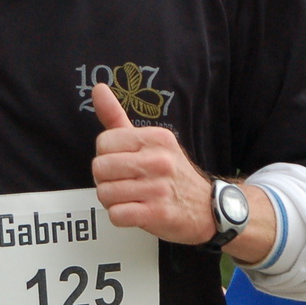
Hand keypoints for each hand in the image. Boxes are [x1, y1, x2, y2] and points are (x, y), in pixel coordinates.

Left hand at [89, 83, 215, 244]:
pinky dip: (120, 216)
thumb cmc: (172, 173)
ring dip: (112, 200)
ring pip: (105, 193)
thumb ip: (118, 117)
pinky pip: (116, 214)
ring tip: (130, 197)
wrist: (208, 208)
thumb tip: (97, 88)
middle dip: (105, 179)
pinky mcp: (157, 214)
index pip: (104, 142)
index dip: (106, 156)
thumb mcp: (151, 141)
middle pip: (100, 168)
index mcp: (156, 138)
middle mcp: (158, 160)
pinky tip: (134, 211)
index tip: (122, 162)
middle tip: (124, 182)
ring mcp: (158, 188)